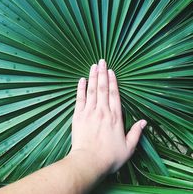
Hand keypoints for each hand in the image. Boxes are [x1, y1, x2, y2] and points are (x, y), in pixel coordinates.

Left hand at [70, 59, 146, 176]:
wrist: (88, 163)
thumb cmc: (109, 157)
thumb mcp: (128, 148)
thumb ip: (136, 133)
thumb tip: (144, 122)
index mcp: (115, 117)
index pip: (114, 94)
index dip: (113, 81)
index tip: (111, 71)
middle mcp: (102, 111)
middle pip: (103, 88)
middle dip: (102, 73)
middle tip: (101, 61)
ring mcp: (89, 112)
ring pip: (92, 90)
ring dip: (93, 77)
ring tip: (93, 65)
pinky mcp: (78, 116)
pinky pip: (79, 99)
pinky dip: (81, 88)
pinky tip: (81, 80)